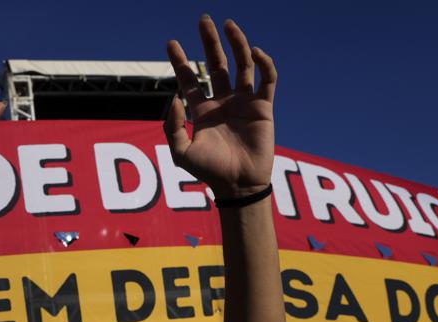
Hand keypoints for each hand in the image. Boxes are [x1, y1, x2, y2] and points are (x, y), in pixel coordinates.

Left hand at [164, 16, 276, 197]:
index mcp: (203, 111)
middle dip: (210, 42)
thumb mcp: (182, 152)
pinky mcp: (263, 107)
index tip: (171, 42)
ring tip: (229, 25)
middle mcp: (223, 102)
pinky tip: (254, 52)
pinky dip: (263, 64)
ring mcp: (244, 102)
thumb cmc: (210, 171)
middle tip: (204, 20)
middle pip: (216, 64)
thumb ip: (174, 126)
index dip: (180, 61)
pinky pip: (266, 80)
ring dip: (237, 44)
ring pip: (241, 65)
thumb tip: (175, 97)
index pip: (190, 79)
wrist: (238, 184)